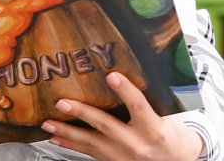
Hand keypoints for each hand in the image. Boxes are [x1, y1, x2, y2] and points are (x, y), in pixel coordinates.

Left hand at [39, 72, 202, 160]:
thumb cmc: (173, 139)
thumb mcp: (170, 119)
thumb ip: (151, 101)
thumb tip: (134, 71)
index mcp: (154, 130)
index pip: (139, 107)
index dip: (126, 91)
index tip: (113, 76)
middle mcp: (137, 144)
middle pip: (106, 126)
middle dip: (82, 113)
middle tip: (62, 102)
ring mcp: (123, 157)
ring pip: (91, 143)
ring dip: (67, 132)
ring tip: (49, 123)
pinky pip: (89, 153)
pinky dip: (70, 146)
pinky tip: (57, 139)